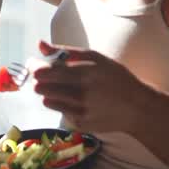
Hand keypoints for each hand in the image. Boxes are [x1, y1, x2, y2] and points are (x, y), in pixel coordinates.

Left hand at [31, 39, 147, 132]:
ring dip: (48, 92)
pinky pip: (60, 112)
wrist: (136, 107)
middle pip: (43, 87)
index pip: (47, 72)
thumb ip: (65, 51)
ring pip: (48, 100)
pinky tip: (75, 100)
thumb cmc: (115, 77)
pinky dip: (62, 104)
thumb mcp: (95, 58)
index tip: (32, 64)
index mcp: (85, 73)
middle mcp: (81, 94)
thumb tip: (39, 44)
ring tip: (62, 86)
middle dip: (39, 80)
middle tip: (43, 75)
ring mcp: (80, 111)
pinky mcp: (80, 124)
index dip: (35, 68)